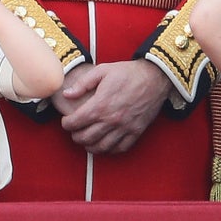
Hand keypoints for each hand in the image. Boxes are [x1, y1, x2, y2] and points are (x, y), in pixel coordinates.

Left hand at [53, 61, 171, 153]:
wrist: (154, 78)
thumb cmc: (127, 73)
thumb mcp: (102, 71)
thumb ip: (82, 84)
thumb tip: (66, 94)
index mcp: (101, 104)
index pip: (76, 122)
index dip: (67, 124)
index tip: (65, 122)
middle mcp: (111, 120)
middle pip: (86, 137)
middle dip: (75, 136)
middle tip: (74, 131)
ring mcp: (125, 128)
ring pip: (101, 147)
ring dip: (89, 146)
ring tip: (85, 140)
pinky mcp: (136, 132)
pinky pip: (120, 148)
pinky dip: (109, 150)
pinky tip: (103, 144)